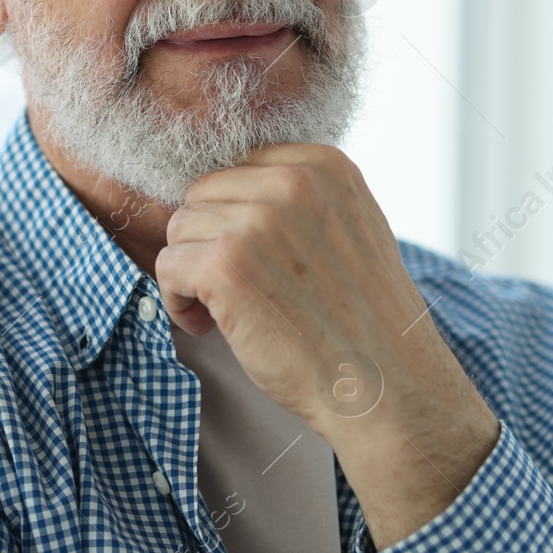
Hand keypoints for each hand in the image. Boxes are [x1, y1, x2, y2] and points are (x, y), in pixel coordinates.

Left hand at [153, 144, 498, 545]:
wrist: (384, 387)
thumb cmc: (364, 321)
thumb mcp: (352, 229)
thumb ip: (302, 199)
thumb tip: (234, 190)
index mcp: (324, 166)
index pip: (240, 166)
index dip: (235, 217)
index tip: (255, 260)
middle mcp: (292, 182)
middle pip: (203, 194)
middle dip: (208, 242)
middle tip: (236, 291)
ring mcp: (257, 221)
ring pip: (180, 228)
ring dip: (191, 273)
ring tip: (226, 312)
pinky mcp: (225, 265)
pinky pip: (167, 266)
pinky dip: (178, 300)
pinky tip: (211, 327)